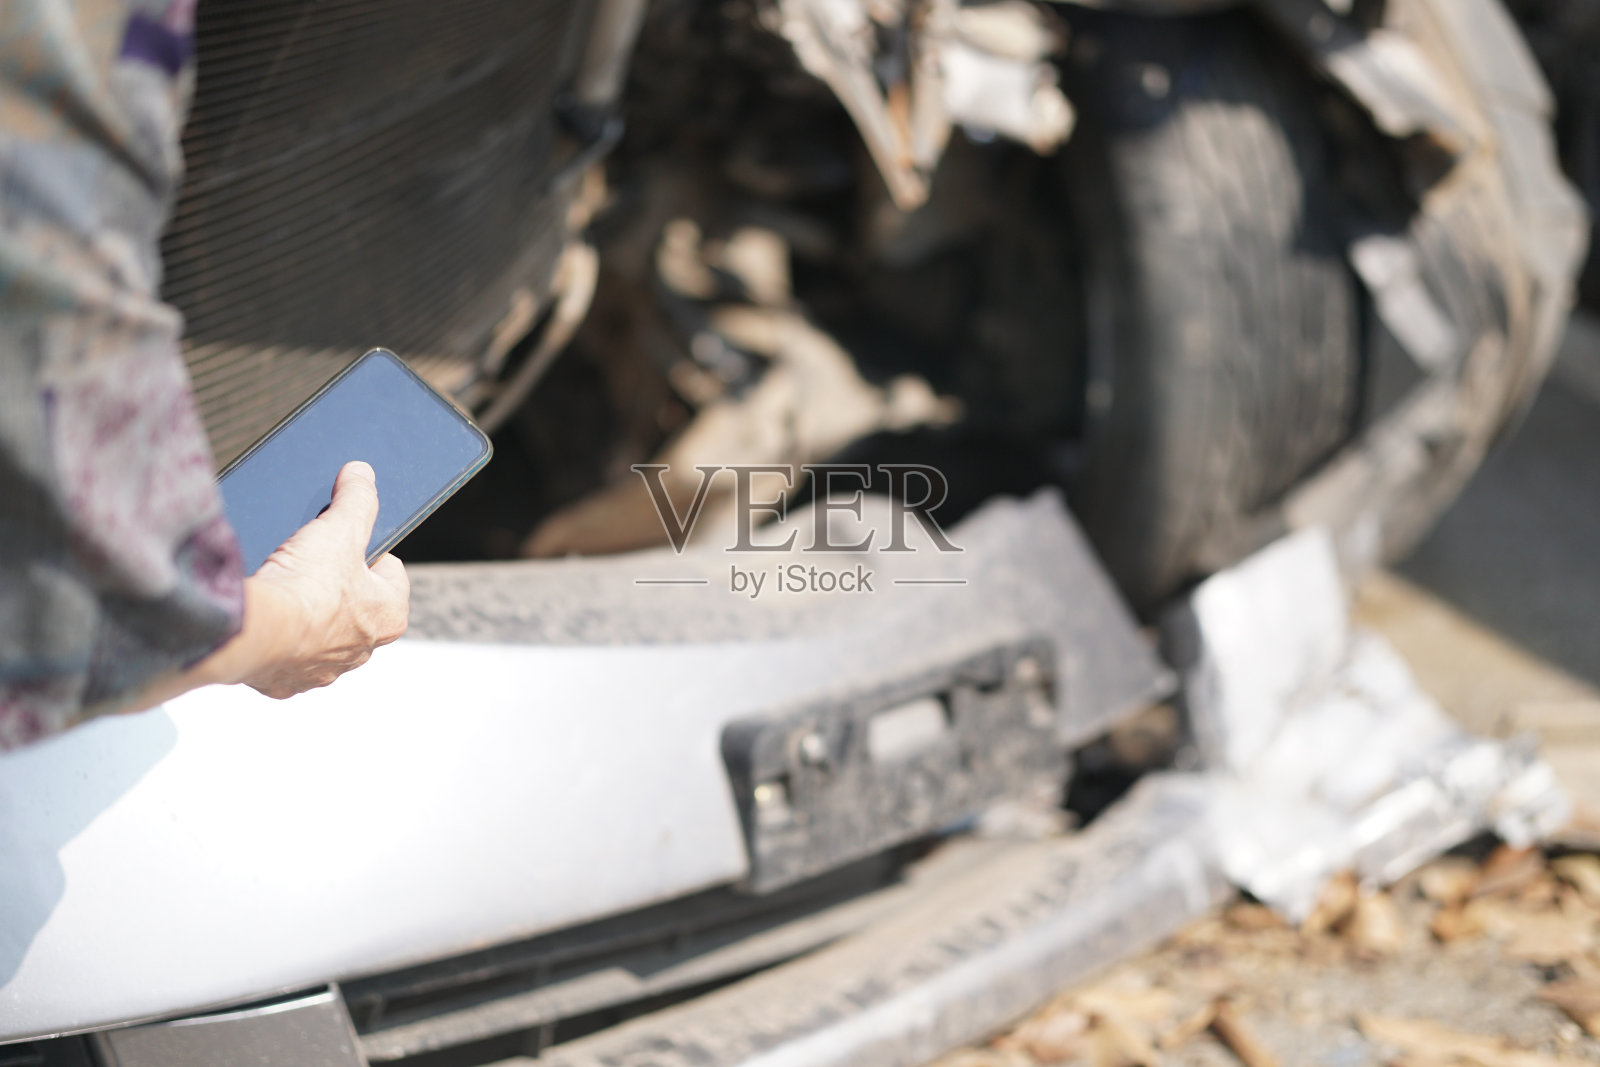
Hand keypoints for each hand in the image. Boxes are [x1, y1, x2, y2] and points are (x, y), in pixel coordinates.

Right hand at [238, 461, 409, 698]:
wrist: (254, 632)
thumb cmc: (307, 587)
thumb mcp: (339, 528)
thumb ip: (356, 499)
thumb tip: (362, 474)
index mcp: (390, 615)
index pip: (389, 572)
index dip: (365, 550)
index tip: (344, 541)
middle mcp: (362, 650)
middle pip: (352, 603)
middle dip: (332, 582)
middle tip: (309, 562)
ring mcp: (323, 670)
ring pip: (317, 631)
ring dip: (304, 612)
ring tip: (283, 587)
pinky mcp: (285, 680)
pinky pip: (283, 655)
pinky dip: (274, 637)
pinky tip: (264, 617)